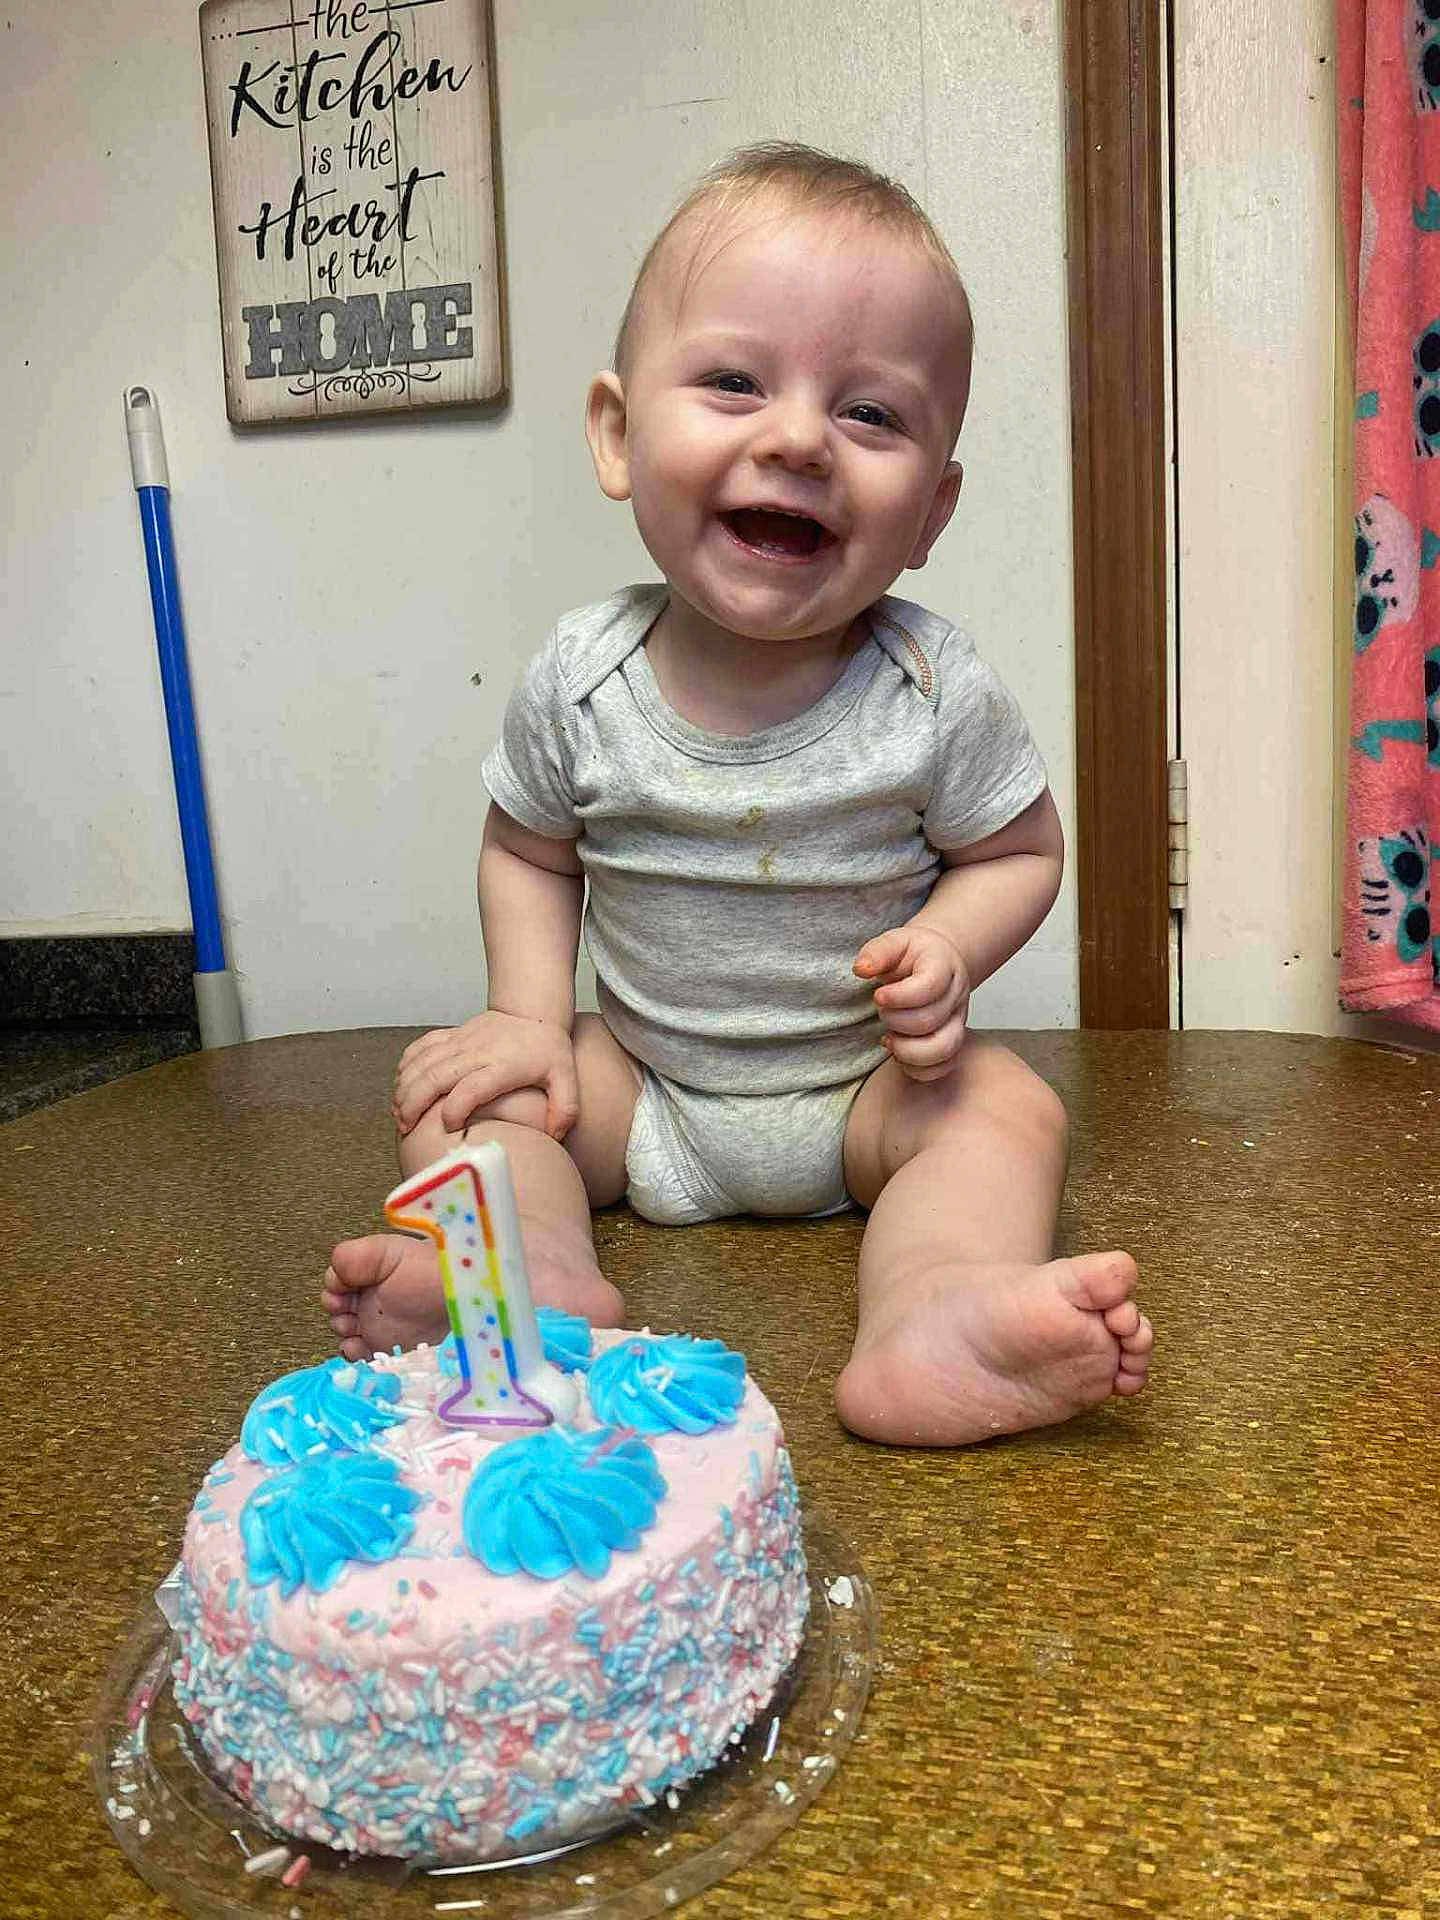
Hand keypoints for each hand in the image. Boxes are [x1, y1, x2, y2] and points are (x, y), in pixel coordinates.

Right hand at [392, 1012, 578, 1139]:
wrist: (533, 1011)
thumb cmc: (548, 1049)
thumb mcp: (566, 1077)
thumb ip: (565, 1108)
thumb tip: (555, 1136)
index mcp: (503, 1065)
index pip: (472, 1086)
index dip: (456, 1107)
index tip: (448, 1126)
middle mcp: (477, 1052)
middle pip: (436, 1075)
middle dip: (415, 1102)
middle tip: (405, 1127)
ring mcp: (460, 1041)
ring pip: (422, 1062)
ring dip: (405, 1087)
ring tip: (398, 1114)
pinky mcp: (451, 1035)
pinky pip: (421, 1046)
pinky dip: (406, 1065)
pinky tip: (399, 1085)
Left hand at [852, 924, 970, 1081]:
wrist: (938, 962)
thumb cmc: (913, 954)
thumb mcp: (895, 941)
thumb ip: (878, 952)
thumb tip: (862, 969)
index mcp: (944, 966)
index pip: (929, 986)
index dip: (899, 997)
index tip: (878, 996)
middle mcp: (956, 995)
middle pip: (930, 1020)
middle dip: (895, 1020)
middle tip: (881, 1011)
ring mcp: (958, 1021)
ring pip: (943, 1048)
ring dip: (907, 1050)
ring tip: (888, 1039)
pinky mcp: (953, 1042)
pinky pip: (943, 1066)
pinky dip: (918, 1068)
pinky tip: (898, 1053)